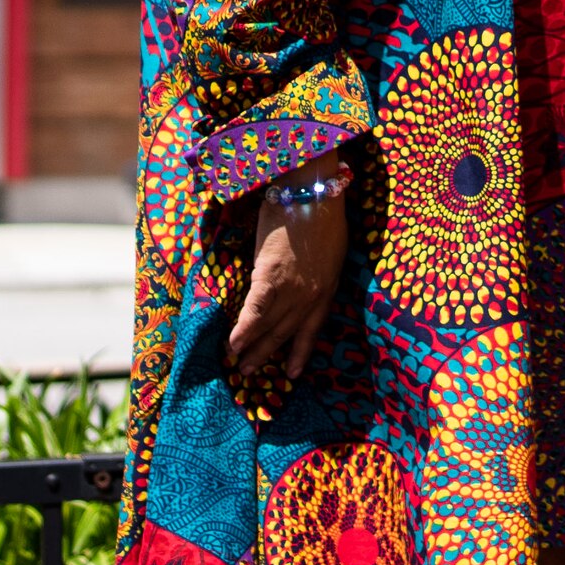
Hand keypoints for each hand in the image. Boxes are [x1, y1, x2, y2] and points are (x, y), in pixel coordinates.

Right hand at [231, 174, 352, 409]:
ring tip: (237, 364)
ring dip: (252, 347)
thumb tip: (305, 278)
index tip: (292, 372)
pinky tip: (233, 342)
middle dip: (268, 354)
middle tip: (250, 373)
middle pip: (286, 332)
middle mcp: (311, 294)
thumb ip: (319, 270)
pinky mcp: (271, 275)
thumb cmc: (323, 213)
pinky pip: (256, 309)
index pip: (313, 328)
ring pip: (270, 325)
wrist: (313, 191)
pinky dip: (244, 328)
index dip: (301, 351)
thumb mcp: (332, 248)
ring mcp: (292, 287)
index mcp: (327, 287)